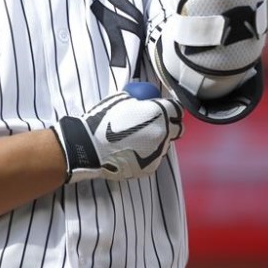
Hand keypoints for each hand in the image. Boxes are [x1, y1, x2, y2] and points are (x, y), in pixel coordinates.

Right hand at [52, 87, 182, 182]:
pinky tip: (131, 149)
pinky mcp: (150, 167)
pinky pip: (154, 158)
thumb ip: (140, 101)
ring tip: (136, 138)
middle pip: (178, 129)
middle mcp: (162, 133)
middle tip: (156, 123)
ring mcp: (157, 152)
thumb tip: (146, 100)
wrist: (89, 147)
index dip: (171, 109)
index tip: (166, 110)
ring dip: (157, 140)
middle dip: (170, 125)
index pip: (178, 109)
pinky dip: (147, 153)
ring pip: (165, 144)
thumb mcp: (122, 99)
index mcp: (158, 113)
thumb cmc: (103, 122)